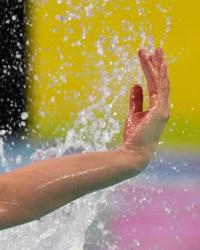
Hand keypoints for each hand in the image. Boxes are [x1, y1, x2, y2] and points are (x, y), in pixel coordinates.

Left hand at [122, 47, 169, 162]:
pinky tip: (159, 65)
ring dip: (157, 65)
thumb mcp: (134, 114)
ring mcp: (163, 108)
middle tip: (156, 48)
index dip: (155, 70)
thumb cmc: (134, 136)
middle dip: (159, 63)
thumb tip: (136, 84)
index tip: (152, 57)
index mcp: (158, 106)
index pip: (158, 84)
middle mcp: (163, 106)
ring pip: (161, 82)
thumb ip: (136, 99)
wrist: (134, 152)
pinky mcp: (159, 110)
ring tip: (154, 51)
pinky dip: (159, 76)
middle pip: (162, 80)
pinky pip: (159, 89)